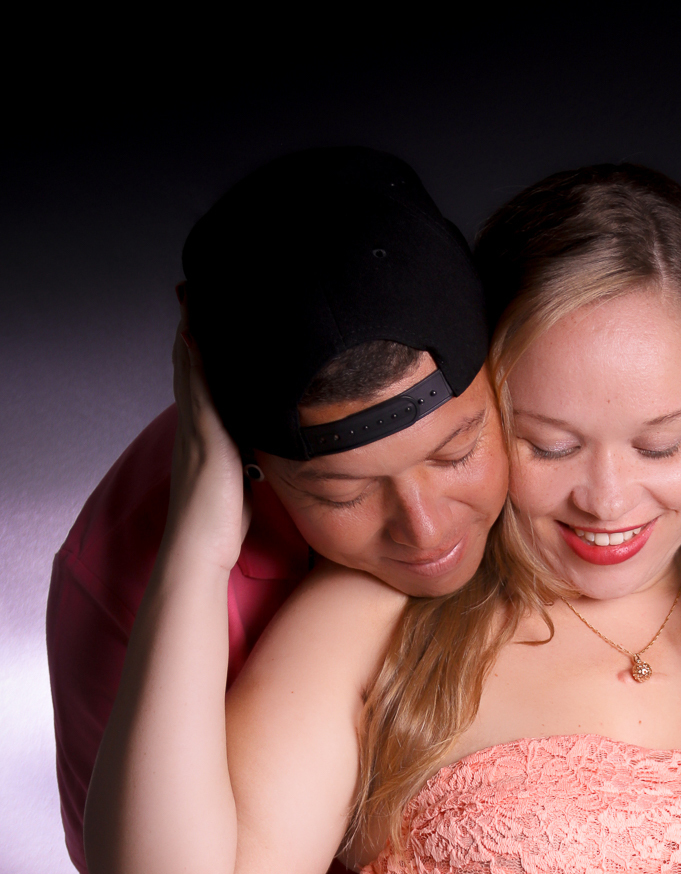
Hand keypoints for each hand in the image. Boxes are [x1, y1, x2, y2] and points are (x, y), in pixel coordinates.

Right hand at [165, 306, 250, 572]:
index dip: (200, 347)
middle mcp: (196, 426)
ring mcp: (197, 431)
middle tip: (192, 288)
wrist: (201, 548)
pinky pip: (200, 392)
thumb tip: (260, 454)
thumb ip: (246, 459)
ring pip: (192, 371)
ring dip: (192, 331)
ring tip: (192, 295)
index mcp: (204, 435)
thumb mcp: (239, 481)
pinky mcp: (206, 440)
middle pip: (192, 366)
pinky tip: (196, 335)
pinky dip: (197, 363)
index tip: (201, 315)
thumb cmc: (220, 523)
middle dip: (193, 327)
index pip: (201, 381)